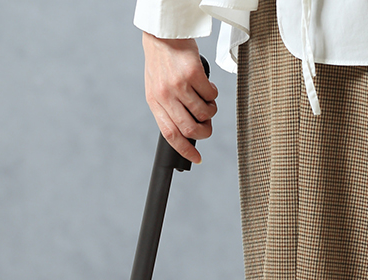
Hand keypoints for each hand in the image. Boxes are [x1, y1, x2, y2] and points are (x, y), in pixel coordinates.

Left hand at [142, 32, 217, 163]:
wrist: (162, 33)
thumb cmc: (161, 62)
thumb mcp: (156, 88)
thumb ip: (167, 108)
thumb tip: (184, 130)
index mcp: (155, 103)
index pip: (170, 134)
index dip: (184, 150)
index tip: (195, 158)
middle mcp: (165, 96)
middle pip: (189, 128)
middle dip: (204, 133)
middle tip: (207, 127)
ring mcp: (179, 85)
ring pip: (203, 112)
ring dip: (210, 111)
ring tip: (207, 102)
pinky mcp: (193, 73)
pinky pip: (210, 94)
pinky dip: (213, 95)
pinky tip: (208, 88)